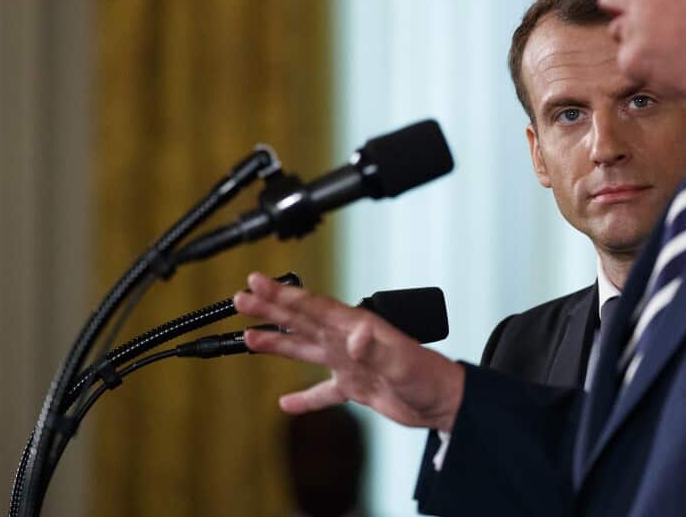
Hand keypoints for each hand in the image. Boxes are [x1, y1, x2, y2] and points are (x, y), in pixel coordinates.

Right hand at [233, 272, 463, 431]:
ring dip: (278, 343)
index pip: (313, 307)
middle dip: (272, 309)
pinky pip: (323, 391)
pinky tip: (286, 403)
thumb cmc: (428, 377)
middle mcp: (349, 340)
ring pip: (306, 349)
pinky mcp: (357, 387)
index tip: (257, 282)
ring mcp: (351, 363)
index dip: (284, 295)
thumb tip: (354, 335)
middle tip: (241, 298)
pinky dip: (305, 397)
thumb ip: (376, 348)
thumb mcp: (401, 361)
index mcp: (357, 327)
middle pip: (303, 321)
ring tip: (249, 337)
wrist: (444, 402)